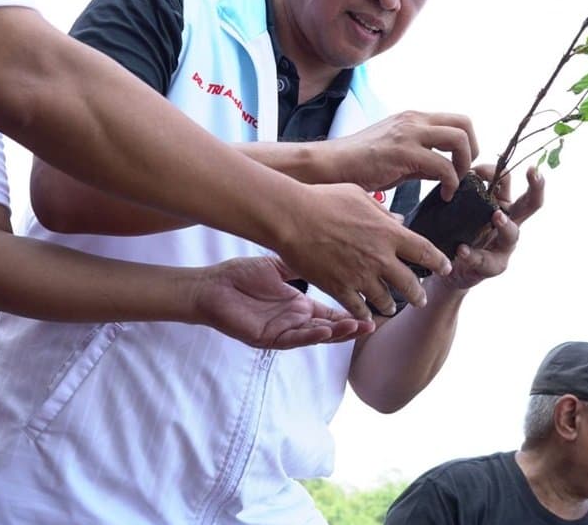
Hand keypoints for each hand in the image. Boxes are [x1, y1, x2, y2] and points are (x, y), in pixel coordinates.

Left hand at [194, 256, 376, 348]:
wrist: (211, 287)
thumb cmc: (240, 276)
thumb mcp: (278, 266)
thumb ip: (301, 263)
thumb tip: (324, 248)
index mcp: (299, 306)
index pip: (332, 311)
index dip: (352, 311)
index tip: (374, 306)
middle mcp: (295, 321)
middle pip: (331, 327)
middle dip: (353, 326)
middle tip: (375, 323)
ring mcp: (283, 331)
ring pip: (316, 336)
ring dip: (338, 334)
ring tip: (358, 328)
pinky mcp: (268, 338)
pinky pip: (294, 339)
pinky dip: (310, 336)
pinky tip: (326, 331)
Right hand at [277, 182, 451, 319]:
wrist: (292, 217)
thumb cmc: (323, 200)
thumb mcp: (359, 196)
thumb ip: (383, 211)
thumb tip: (399, 220)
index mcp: (388, 233)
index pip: (424, 251)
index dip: (438, 262)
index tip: (445, 267)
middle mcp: (379, 257)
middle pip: (409, 282)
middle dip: (418, 294)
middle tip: (420, 298)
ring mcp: (360, 275)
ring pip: (385, 299)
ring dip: (390, 305)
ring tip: (391, 307)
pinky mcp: (339, 288)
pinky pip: (358, 308)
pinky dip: (364, 313)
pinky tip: (365, 314)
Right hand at [329, 111, 478, 200]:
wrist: (332, 164)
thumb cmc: (360, 163)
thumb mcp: (397, 154)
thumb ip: (423, 159)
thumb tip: (445, 172)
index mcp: (413, 118)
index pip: (457, 120)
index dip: (468, 143)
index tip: (461, 166)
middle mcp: (414, 120)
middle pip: (465, 124)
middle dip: (471, 151)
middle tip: (463, 174)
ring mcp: (409, 134)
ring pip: (459, 139)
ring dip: (464, 165)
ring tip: (453, 185)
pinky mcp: (403, 152)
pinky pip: (443, 165)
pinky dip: (450, 182)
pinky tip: (443, 195)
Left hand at [442, 164, 544, 290]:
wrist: (449, 266)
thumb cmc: (458, 230)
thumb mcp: (462, 208)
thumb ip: (467, 190)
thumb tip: (467, 171)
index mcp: (502, 205)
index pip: (513, 183)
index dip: (527, 176)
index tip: (530, 166)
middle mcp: (509, 223)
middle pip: (530, 204)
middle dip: (536, 188)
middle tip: (533, 175)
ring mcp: (503, 246)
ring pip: (512, 234)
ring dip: (506, 224)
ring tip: (497, 216)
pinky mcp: (491, 266)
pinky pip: (484, 260)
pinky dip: (472, 254)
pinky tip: (462, 250)